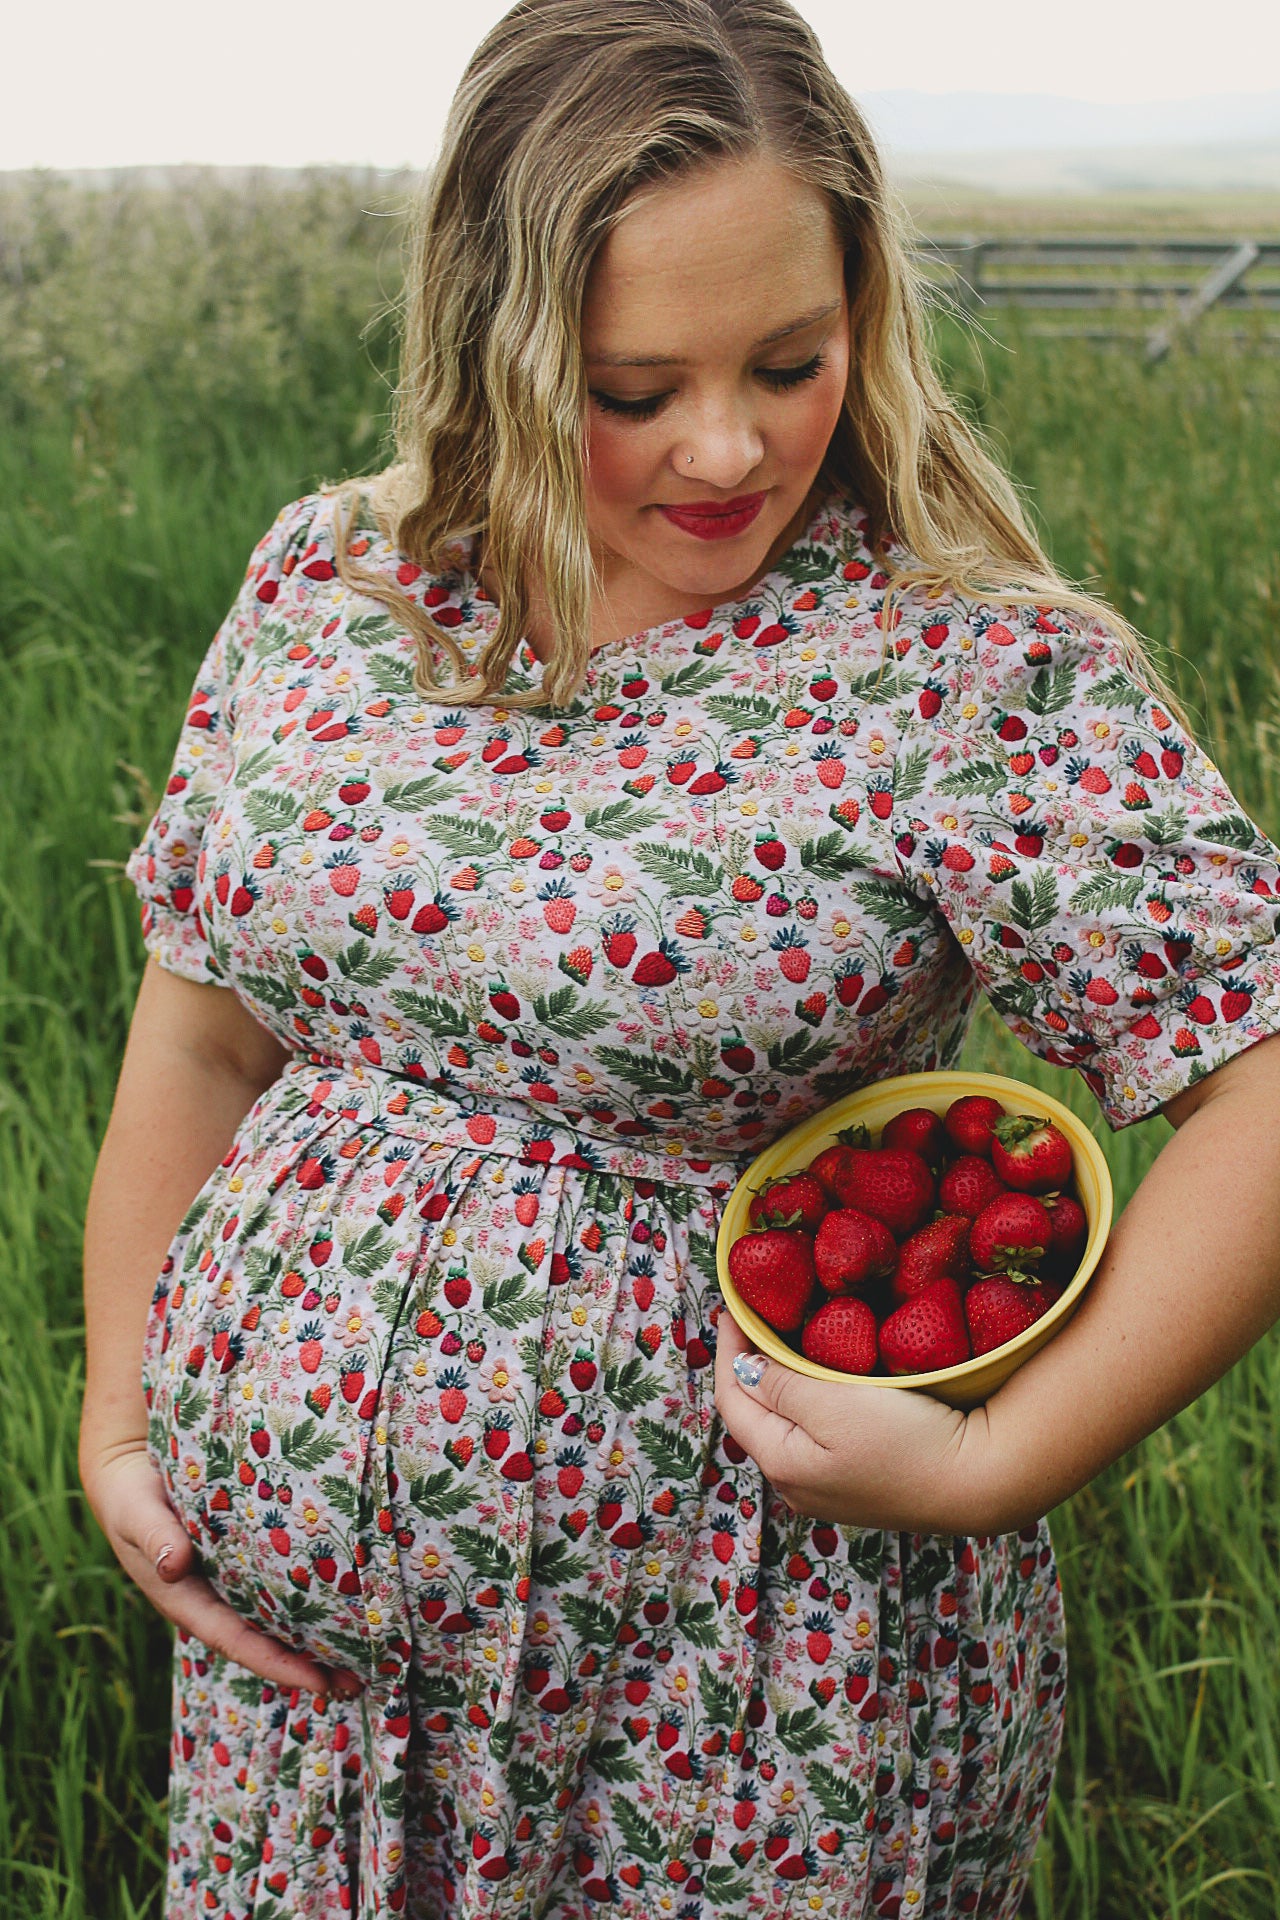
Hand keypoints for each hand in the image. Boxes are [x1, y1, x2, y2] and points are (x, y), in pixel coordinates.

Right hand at [81, 1440, 362, 1702]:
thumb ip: (154, 1535)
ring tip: (364, 1654)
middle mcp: (213, 1599)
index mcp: (186, 1601)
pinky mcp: (242, 1557)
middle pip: (265, 1640)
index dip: (277, 1663)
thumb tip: (174, 1564)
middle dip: (309, 1662)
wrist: (128, 1472)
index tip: (318, 1681)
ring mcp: (229, 1581)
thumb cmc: (130, 1496)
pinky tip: (345, 1599)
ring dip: (315, 1636)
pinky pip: (278, 1584)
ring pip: (277, 1617)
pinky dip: (308, 1597)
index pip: (237, 1641)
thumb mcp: (136, 1512)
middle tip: (357, 1681)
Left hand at [712, 1302, 991, 1532]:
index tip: (734, 1306)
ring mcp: (829, 1490)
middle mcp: (796, 1486)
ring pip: (787, 1425)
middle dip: (750, 1365)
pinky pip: (816, 1436)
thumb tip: (745, 1367)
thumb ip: (781, 1384)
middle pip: (756, 1414)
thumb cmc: (907, 1440)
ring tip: (784, 1341)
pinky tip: (824, 1381)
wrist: (982, 1482)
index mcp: (781, 1464)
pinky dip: (809, 1402)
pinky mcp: (860, 1484)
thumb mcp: (832, 1403)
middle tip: (757, 1318)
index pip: (732, 1398)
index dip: (728, 1348)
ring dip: (780, 1383)